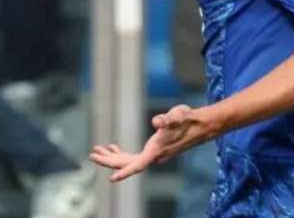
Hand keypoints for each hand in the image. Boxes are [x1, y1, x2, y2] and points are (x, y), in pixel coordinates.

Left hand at [89, 104, 212, 181]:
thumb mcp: (178, 115)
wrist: (200, 125)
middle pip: (127, 163)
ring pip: (128, 160)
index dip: (124, 172)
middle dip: (109, 160)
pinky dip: (121, 152)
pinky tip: (113, 147)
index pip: (138, 165)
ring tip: (97, 150)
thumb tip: (157, 121)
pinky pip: (133, 156)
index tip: (111, 179)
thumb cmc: (188, 119)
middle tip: (92, 154)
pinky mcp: (154, 150)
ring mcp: (153, 154)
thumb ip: (168, 119)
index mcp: (157, 151)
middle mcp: (154, 156)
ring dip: (112, 157)